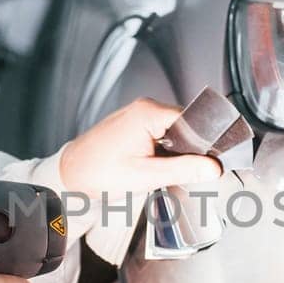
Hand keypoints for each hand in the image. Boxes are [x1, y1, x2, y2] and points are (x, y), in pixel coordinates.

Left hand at [59, 98, 223, 197]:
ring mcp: (138, 114)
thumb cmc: (98, 172)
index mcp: (149, 113)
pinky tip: (148, 164)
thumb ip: (183, 169)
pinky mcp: (134, 124)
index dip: (202, 143)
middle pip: (185, 126)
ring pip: (173, 132)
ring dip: (172, 152)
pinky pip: (160, 134)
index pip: (193, 121)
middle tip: (172, 170)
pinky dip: (161, 151)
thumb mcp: (146, 175)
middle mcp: (144, 107)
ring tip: (154, 167)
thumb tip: (212, 167)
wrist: (70, 174)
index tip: (206, 161)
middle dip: (187, 150)